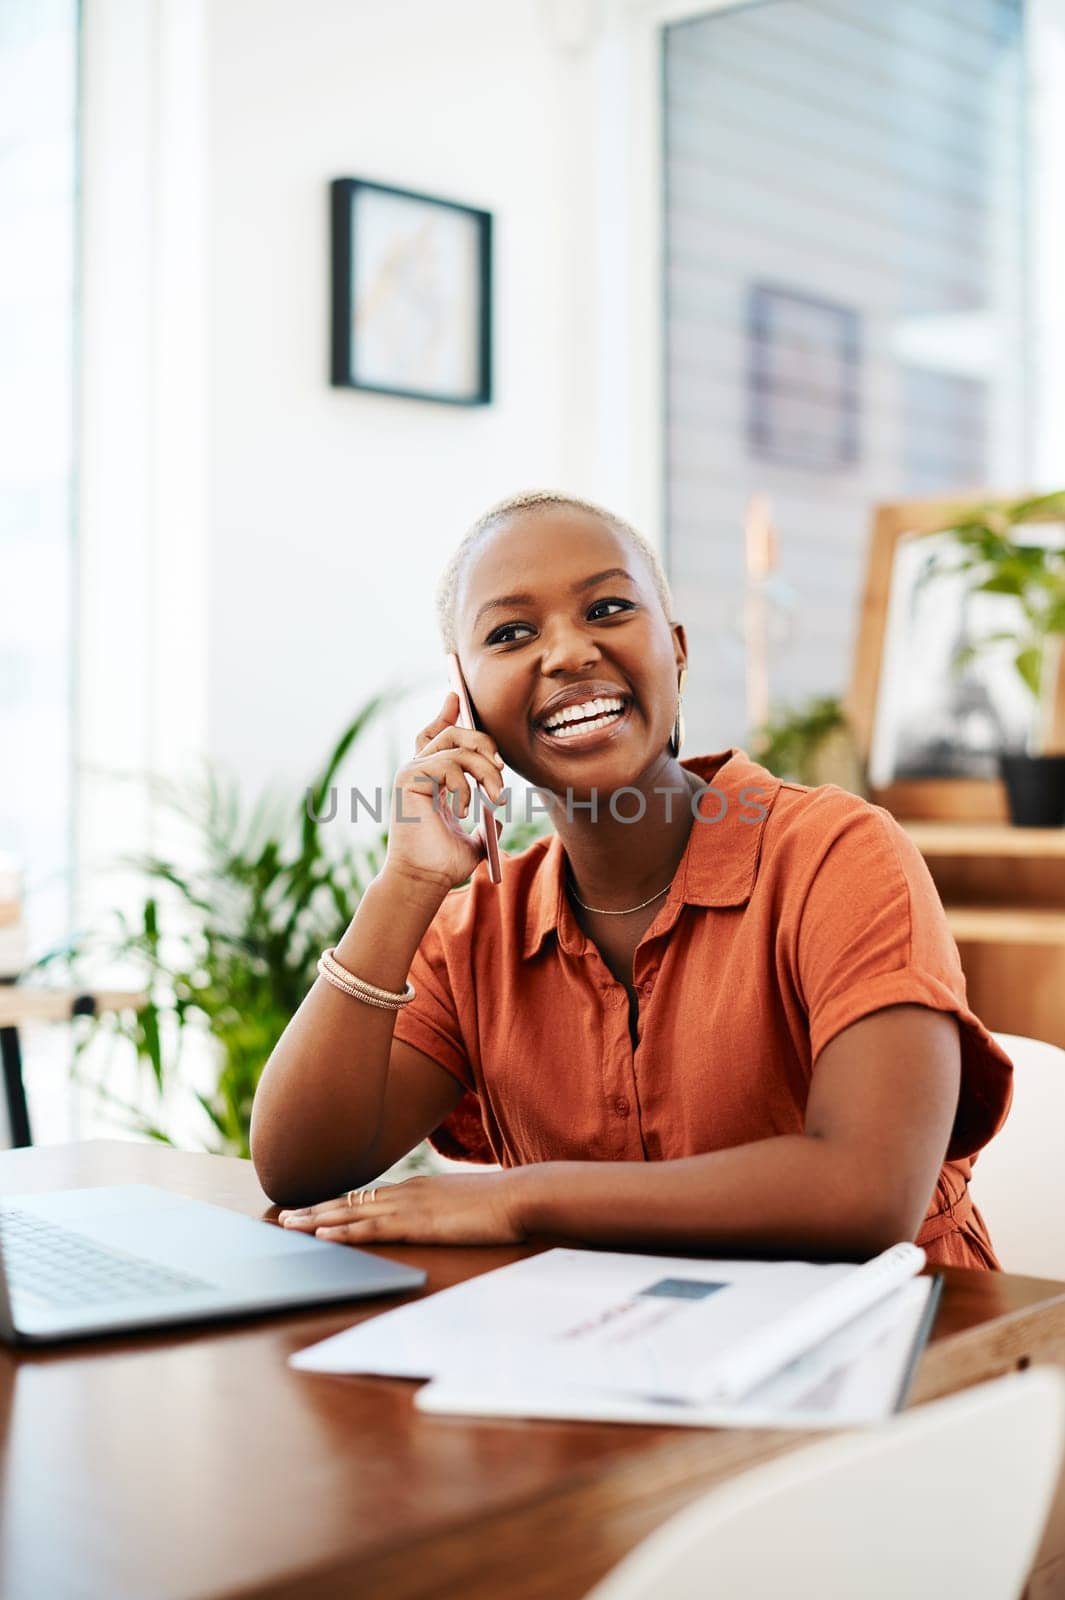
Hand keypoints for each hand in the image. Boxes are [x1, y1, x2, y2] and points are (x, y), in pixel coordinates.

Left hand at [276, 1171, 526, 1245]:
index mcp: (418, 1189)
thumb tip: (440, 1219)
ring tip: (289, 1226)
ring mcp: (410, 1206)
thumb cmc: (501, 1203)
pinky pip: (372, 1228)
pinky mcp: (417, 1224)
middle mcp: (406, 1193)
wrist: (520, 1196)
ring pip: (352, 1213)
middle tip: (285, 1217)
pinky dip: (345, 1231)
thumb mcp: (465, 1204)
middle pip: (351, 1201)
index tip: (313, 1209)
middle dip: (315, 1209)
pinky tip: (324, 1233)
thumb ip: (445, 1210)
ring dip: (317, 1219)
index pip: (368, 1197)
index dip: (337, 1204)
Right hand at [385, 692, 505, 892]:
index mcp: (430, 779)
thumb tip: (497, 819)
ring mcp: (410, 772)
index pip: (435, 735)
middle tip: (500, 769)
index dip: (445, 713)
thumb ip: (485, 823)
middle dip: (484, 743)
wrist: (425, 879)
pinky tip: (463, 811)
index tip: (455, 695)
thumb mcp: (475, 838)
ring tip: (493, 798)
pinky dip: (463, 786)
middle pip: (452, 732)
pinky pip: (447, 764)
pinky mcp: (407, 779)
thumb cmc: (444, 863)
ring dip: (485, 770)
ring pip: (456, 746)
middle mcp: (417, 770)